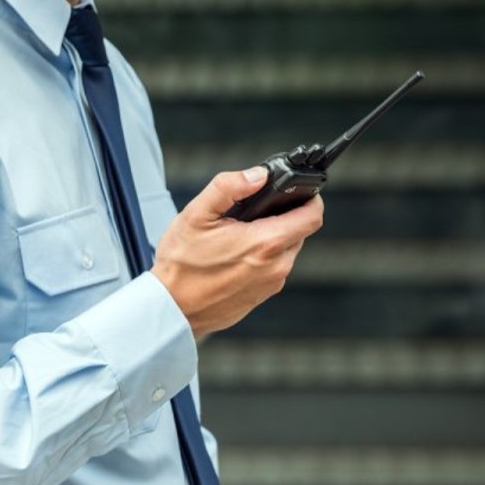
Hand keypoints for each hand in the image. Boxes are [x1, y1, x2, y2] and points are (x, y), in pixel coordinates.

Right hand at [150, 166, 322, 337]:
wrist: (171, 309)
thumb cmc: (180, 266)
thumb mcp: (196, 215)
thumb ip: (229, 187)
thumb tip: (257, 175)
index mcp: (266, 243)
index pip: (313, 216)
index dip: (310, 199)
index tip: (298, 192)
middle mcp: (276, 267)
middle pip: (298, 232)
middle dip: (281, 218)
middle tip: (251, 216)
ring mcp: (270, 285)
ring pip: (285, 252)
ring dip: (269, 240)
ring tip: (236, 239)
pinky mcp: (261, 297)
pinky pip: (271, 270)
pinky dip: (260, 260)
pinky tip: (232, 259)